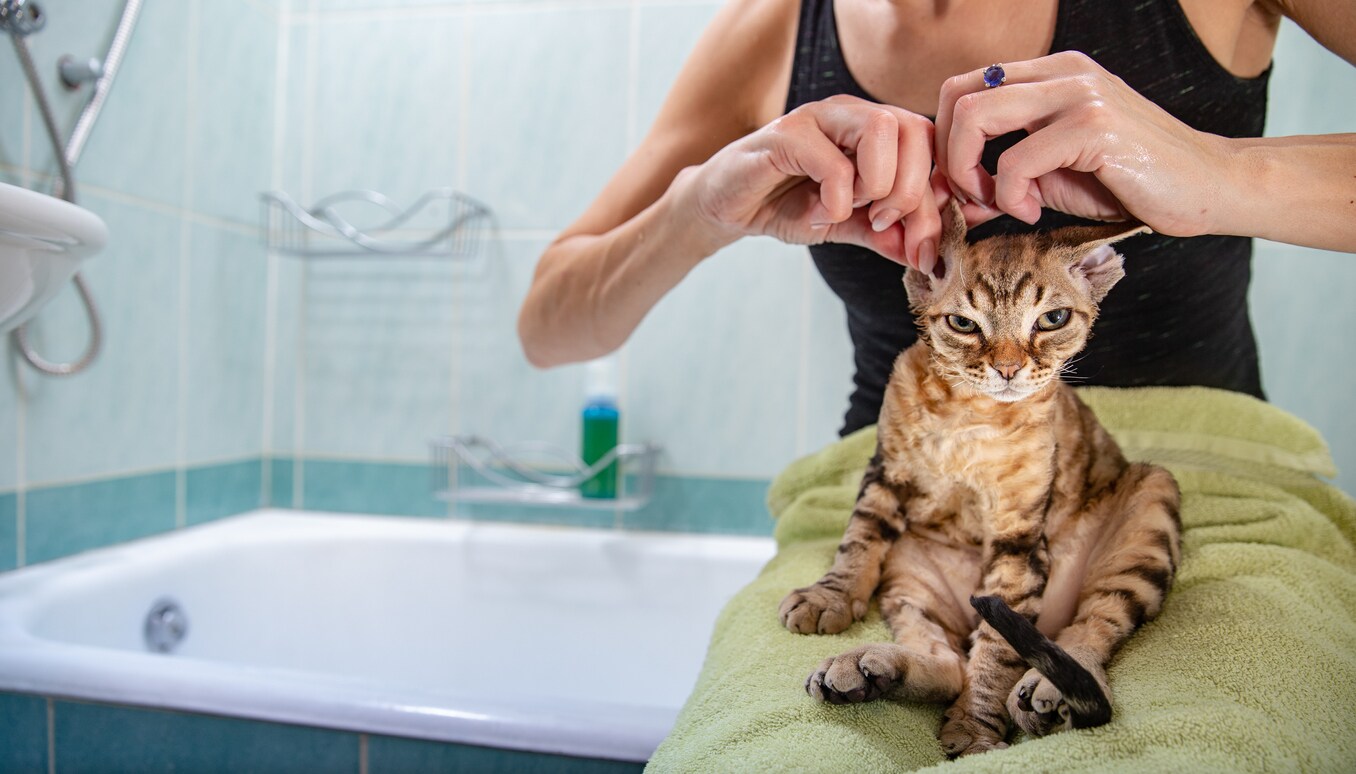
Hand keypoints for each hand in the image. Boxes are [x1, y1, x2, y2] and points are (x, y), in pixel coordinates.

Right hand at [682, 95, 943, 271]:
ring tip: (850, 211)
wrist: (725, 207)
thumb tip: (927, 257)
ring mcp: (817, 118)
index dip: (935, 198)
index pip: (928, 144)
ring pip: (881, 129)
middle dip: (910, 190)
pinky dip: (837, 198)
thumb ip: (885, 235)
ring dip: (878, 183)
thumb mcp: (845, 225)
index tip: (921, 245)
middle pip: (914, 128)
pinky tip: (821, 214)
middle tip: (882, 223)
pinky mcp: (784, 136)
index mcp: (872, 129)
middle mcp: (850, 113)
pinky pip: (832, 161)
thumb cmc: (783, 205)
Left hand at [934, 51, 1232, 235]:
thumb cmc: (1129, 182)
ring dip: (970, 172)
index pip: (963, 88)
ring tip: (1002, 203)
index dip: (947, 140)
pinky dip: (1012, 196)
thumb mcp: (1054, 171)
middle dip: (949, 156)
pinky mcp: (1094, 126)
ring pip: (975, 117)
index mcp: (1050, 73)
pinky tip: (1035, 213)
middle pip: (957, 96)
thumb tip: (953, 190)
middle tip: (975, 196)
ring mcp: (1078, 93)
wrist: (1209, 186)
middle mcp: (1062, 72)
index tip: (965, 184)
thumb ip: (1007, 169)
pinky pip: (1016, 161)